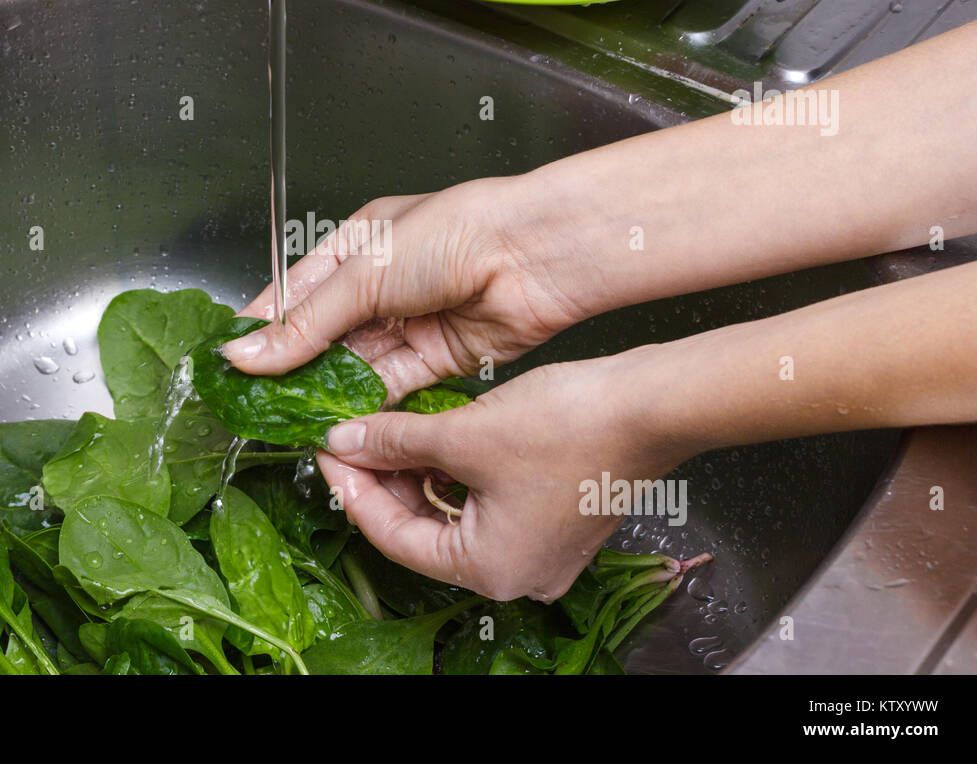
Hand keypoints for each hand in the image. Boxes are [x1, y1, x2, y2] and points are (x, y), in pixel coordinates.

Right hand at [222, 178, 592, 400]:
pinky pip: (391, 385)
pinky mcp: (438, 356)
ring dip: (327, 391)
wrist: (532, 255)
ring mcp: (410, 321)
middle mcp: (382, 283)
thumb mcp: (363, 274)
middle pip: (324, 335)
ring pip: (355, 365)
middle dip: (292, 368)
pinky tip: (339, 420)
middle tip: (256, 401)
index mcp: (357, 244)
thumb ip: (306, 324)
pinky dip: (365, 404)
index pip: (295, 293)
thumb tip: (248, 353)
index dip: (263, 328)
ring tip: (291, 417)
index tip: (230, 361)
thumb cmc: (455, 233)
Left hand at [316, 354, 686, 600]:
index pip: (394, 537)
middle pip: (423, 528)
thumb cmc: (572, 427)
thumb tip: (345, 441)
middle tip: (348, 438)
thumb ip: (395, 441)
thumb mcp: (464, 434)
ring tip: (382, 431)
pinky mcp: (550, 518)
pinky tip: (428, 436)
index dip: (352, 489)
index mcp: (491, 569)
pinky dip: (453, 471)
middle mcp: (516, 572)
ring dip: (416, 472)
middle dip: (383, 479)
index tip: (326, 451)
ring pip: (452, 512)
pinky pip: (483, 501)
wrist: (650, 404)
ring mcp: (537, 548)